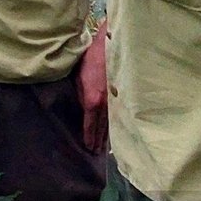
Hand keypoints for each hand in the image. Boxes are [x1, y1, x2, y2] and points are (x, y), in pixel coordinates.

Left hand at [78, 28, 108, 151]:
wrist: (111, 46)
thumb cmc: (91, 58)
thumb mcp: (78, 76)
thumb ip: (80, 94)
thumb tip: (82, 107)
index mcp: (92, 99)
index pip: (90, 124)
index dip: (88, 137)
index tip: (87, 147)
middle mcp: (105, 104)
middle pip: (101, 128)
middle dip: (98, 141)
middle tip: (94, 154)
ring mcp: (115, 100)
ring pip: (111, 124)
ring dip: (107, 137)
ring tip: (103, 149)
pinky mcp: (122, 96)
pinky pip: (117, 115)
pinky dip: (115, 126)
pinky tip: (114, 133)